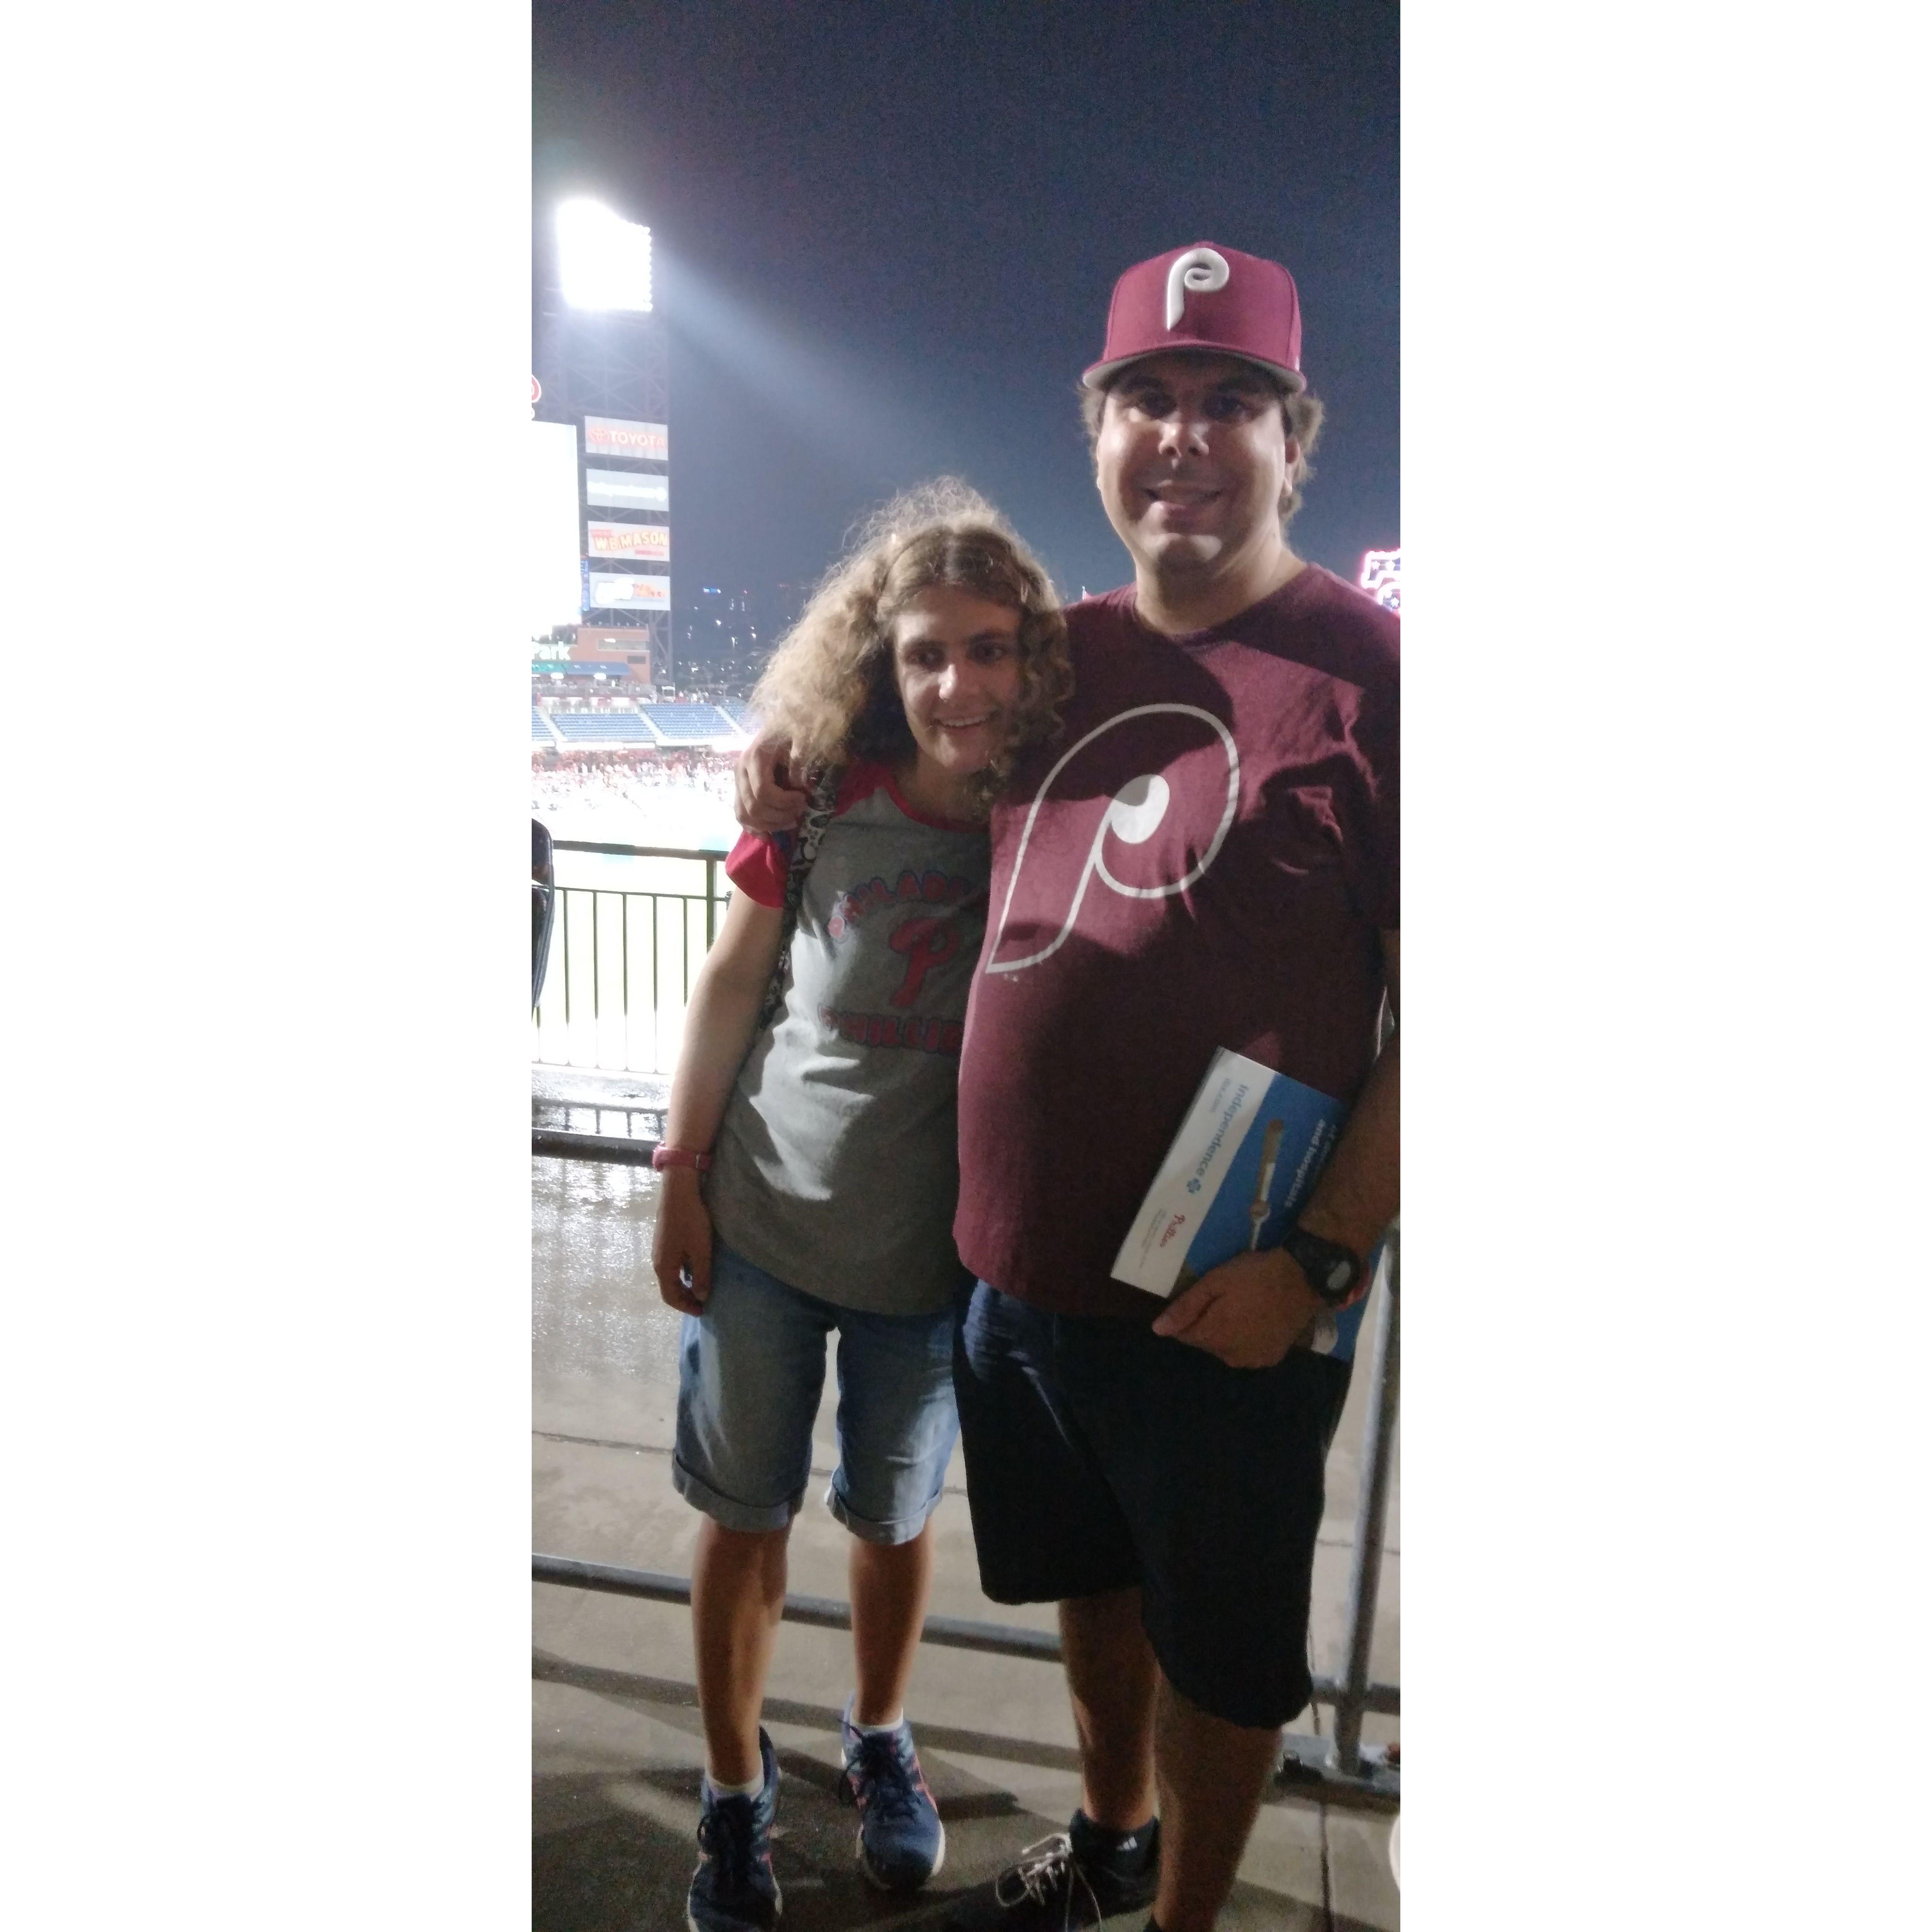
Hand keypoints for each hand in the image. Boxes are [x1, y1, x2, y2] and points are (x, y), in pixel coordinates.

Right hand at [651, 1168, 713, 1315]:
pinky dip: (681, 1273)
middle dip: (684, 1298)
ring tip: (700, 1286)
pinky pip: (670, 1264)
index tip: (702, 1311)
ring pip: (669, 1276)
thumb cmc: (691, 1222)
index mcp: (664, 1268)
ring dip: (683, 1285)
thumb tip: (700, 1297)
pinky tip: (693, 1268)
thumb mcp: (701, 1251)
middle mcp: (656, 1261)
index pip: (670, 1297)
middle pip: (668, 1288)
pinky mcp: (662, 1240)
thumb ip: (701, 1276)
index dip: (686, 1307)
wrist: (678, 1192)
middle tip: (702, 1301)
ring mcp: (658, 1250)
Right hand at [733, 730, 808, 832]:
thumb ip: (800, 756)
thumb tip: (797, 785)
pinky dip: (754, 828)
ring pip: (744, 815)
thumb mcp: (800, 736)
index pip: (763, 792)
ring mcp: (737, 781)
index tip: (804, 799)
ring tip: (790, 823)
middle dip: (779, 816)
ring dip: (769, 825)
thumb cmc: (791, 730)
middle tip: (800, 813)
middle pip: (753, 807)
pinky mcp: (739, 789)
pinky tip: (769, 835)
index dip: (784, 802)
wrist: (778, 724)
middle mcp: (740, 770)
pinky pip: (740, 815)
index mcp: (754, 757)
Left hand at [1151, 1248, 1325, 1368]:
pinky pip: (1247, 1351)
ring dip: (1226, 1333)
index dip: (1186, 1316)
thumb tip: (1157, 1330)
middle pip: (1205, 1341)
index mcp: (1212, 1336)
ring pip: (1226, 1348)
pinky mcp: (1271, 1358)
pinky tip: (1256, 1320)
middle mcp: (1229, 1356)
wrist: (1302, 1279)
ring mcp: (1253, 1360)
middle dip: (1207, 1323)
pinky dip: (1246, 1339)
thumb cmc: (1254, 1276)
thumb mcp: (1215, 1282)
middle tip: (1223, 1298)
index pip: (1183, 1334)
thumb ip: (1185, 1308)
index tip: (1200, 1297)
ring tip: (1241, 1307)